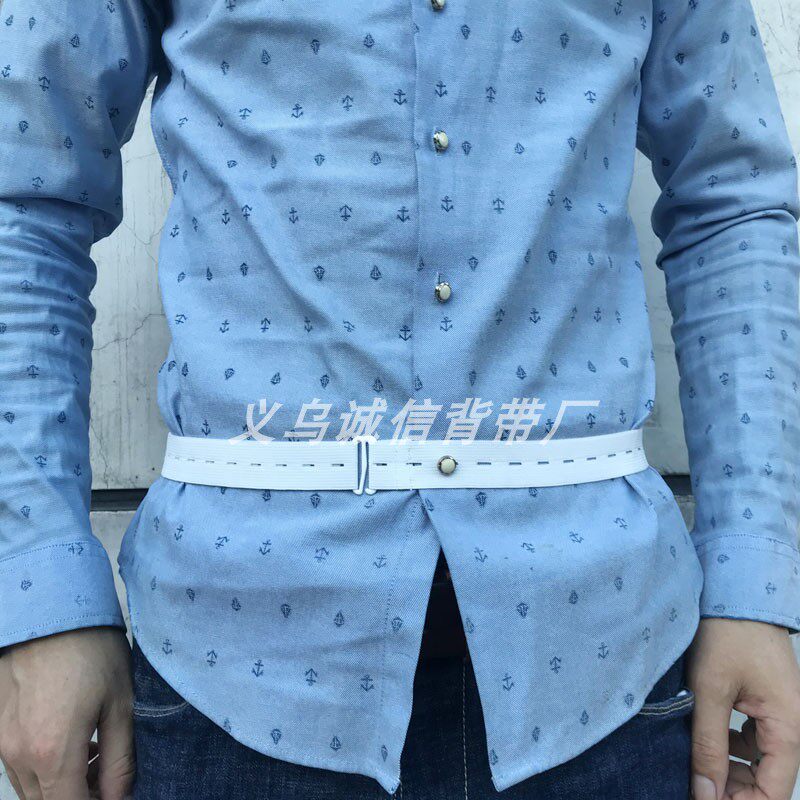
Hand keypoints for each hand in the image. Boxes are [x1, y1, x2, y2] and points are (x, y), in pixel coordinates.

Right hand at [0, 627, 134, 799]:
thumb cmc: (92, 651)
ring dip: (61, 784)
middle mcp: (18, 755)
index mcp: (52, 753)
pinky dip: (43, 766)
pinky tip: (71, 739)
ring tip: (95, 753)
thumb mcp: (121, 704)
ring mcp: (1, 742)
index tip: (116, 794)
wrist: (51, 610)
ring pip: (30, 789)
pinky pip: (17, 765)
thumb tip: (121, 797)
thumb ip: (120, 760)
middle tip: (109, 774)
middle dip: (80, 797)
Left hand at [687, 618, 799, 799]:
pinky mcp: (763, 700)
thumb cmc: (727, 633)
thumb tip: (705, 792)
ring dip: (731, 770)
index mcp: (789, 726)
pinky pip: (753, 737)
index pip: (775, 793)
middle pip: (768, 779)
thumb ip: (708, 745)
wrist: (733, 591)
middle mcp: (792, 723)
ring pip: (759, 760)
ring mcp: (779, 712)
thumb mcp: (710, 691)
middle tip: (696, 787)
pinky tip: (705, 742)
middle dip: (734, 790)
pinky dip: (731, 747)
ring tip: (696, 769)